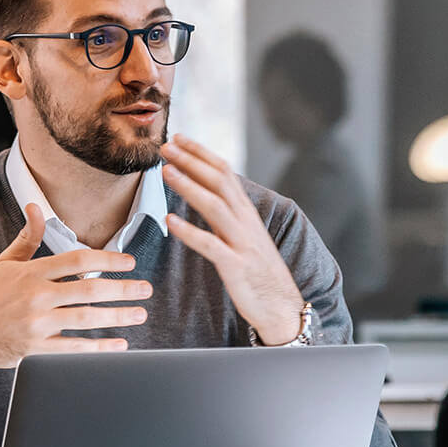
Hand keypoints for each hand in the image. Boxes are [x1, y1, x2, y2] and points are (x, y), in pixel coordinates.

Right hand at [0, 203, 151, 378]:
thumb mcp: (4, 263)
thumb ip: (26, 237)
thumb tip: (36, 206)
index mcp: (31, 273)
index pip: (78, 260)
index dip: (108, 259)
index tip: (130, 262)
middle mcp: (36, 297)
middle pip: (89, 289)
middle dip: (123, 288)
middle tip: (145, 288)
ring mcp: (37, 324)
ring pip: (87, 319)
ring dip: (118, 316)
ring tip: (140, 313)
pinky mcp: (37, 349)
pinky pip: (75, 349)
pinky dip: (100, 348)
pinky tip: (120, 344)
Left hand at [160, 134, 304, 344]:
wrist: (282, 307)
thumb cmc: (258, 272)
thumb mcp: (243, 236)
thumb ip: (226, 214)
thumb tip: (204, 193)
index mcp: (246, 212)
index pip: (224, 172)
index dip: (201, 153)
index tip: (179, 138)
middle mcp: (246, 222)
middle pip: (219, 182)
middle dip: (192, 161)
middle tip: (166, 145)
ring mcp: (242, 243)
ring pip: (214, 206)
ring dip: (189, 186)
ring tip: (165, 172)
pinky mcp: (236, 266)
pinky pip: (210, 245)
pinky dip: (189, 231)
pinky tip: (170, 221)